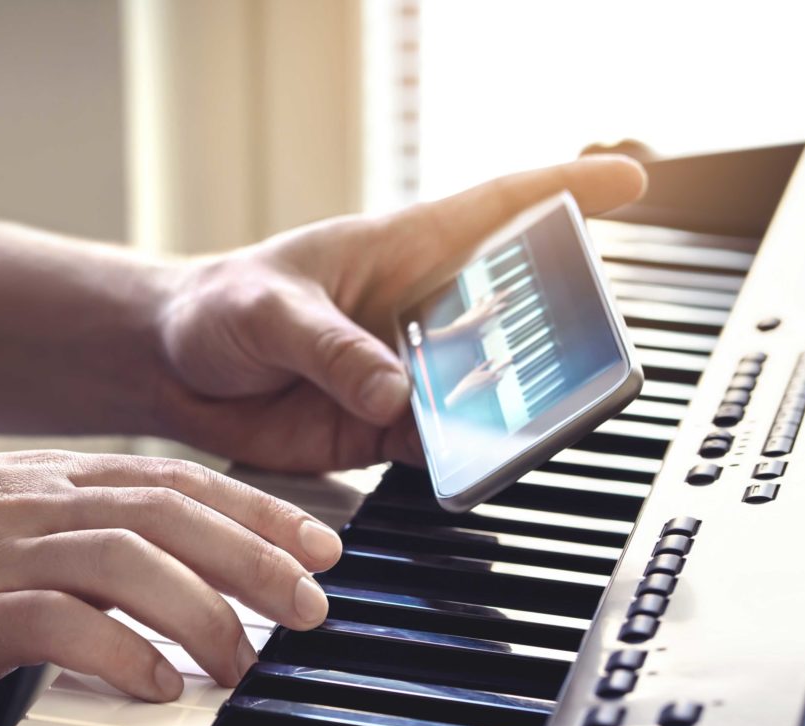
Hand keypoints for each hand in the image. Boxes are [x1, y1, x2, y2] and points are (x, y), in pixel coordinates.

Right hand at [0, 450, 341, 701]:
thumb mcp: (32, 507)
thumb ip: (107, 522)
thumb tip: (193, 558)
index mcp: (71, 477)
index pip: (185, 481)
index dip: (260, 511)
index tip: (320, 543)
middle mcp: (51, 502)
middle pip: (172, 516)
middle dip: (253, 558)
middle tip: (310, 604)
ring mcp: (12, 552)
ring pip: (127, 563)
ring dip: (200, 614)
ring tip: (243, 663)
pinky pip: (60, 625)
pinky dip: (121, 655)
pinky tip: (159, 685)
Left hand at [149, 156, 645, 471]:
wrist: (175, 370)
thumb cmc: (218, 307)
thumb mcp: (269, 312)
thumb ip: (329, 349)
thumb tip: (395, 392)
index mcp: (397, 251)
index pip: (494, 210)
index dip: (564, 191)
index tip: (629, 181)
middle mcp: (415, 312)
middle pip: (508, 312)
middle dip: (558, 324)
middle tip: (595, 342)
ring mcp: (404, 373)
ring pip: (483, 389)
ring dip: (512, 406)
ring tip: (541, 418)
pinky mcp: (382, 427)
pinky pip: (438, 445)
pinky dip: (460, 458)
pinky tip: (473, 464)